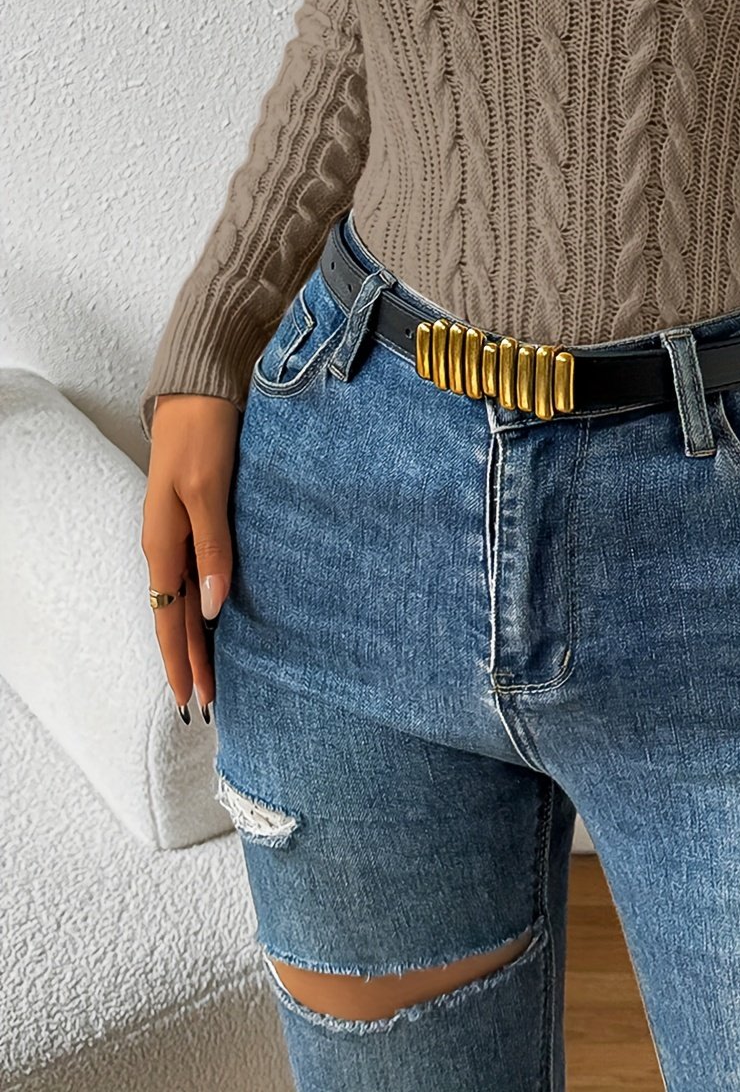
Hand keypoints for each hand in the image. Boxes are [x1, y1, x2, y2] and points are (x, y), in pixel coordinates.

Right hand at [141, 393, 241, 723]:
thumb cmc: (203, 437)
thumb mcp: (208, 492)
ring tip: (213, 676)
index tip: (191, 703)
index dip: (180, 663)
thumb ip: (212, 549)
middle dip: (190, 662)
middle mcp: (166, 546)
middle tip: (208, 705)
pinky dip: (203, 607)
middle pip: (175, 618)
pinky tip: (216, 620)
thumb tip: (211, 608)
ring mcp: (178, 535)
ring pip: (184, 601)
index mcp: (162, 545)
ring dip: (196, 640)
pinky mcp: (195, 521)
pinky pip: (194, 577)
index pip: (168, 620)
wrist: (198, 394)